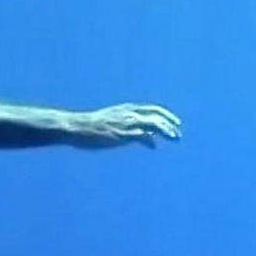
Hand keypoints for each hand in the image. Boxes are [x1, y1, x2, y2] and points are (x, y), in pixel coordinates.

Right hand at [67, 102, 182, 149]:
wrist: (76, 127)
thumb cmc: (94, 127)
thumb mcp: (116, 123)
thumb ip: (134, 128)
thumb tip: (151, 137)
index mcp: (128, 109)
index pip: (153, 109)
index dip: (166, 116)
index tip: (176, 123)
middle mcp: (129, 113)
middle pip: (157, 114)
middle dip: (170, 123)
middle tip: (178, 133)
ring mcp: (126, 123)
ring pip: (153, 123)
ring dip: (166, 130)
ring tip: (175, 138)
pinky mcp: (121, 133)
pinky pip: (141, 135)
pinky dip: (149, 140)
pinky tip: (152, 147)